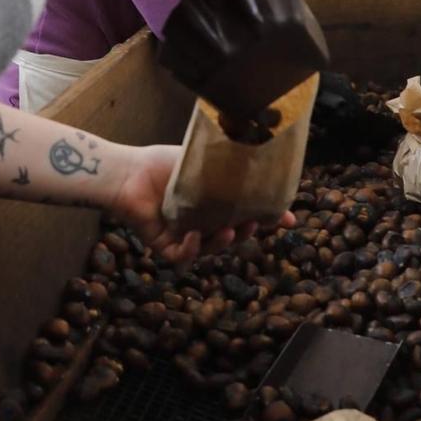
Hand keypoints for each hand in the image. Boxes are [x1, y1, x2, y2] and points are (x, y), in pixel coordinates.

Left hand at [108, 143, 292, 261]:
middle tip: (254, 223)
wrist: (129, 171)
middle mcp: (202, 221)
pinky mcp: (164, 246)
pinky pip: (183, 257)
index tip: (290, 220)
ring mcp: (184, 236)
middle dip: (246, 233)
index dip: (269, 219)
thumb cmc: (164, 163)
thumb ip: (234, 166)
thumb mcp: (205, 163)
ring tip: (228, 229)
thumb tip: (270, 162)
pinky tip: (195, 235)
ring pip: (211, 249)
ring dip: (222, 243)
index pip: (246, 213)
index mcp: (215, 203)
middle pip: (232, 235)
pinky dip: (192, 249)